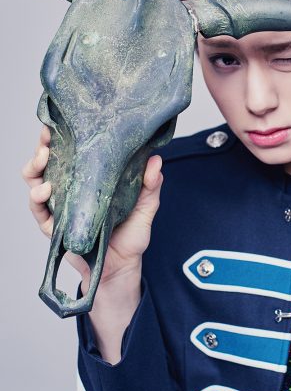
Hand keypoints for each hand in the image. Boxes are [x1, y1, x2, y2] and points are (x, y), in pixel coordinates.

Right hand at [22, 125, 163, 289]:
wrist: (122, 268)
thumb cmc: (131, 237)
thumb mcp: (146, 208)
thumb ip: (150, 185)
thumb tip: (156, 160)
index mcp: (89, 181)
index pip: (71, 153)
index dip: (63, 137)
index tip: (62, 122)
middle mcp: (70, 191)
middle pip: (47, 163)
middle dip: (42, 146)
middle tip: (47, 137)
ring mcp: (59, 208)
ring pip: (36, 181)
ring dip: (34, 168)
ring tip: (43, 159)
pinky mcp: (53, 227)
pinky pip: (37, 210)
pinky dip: (36, 198)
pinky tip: (44, 190)